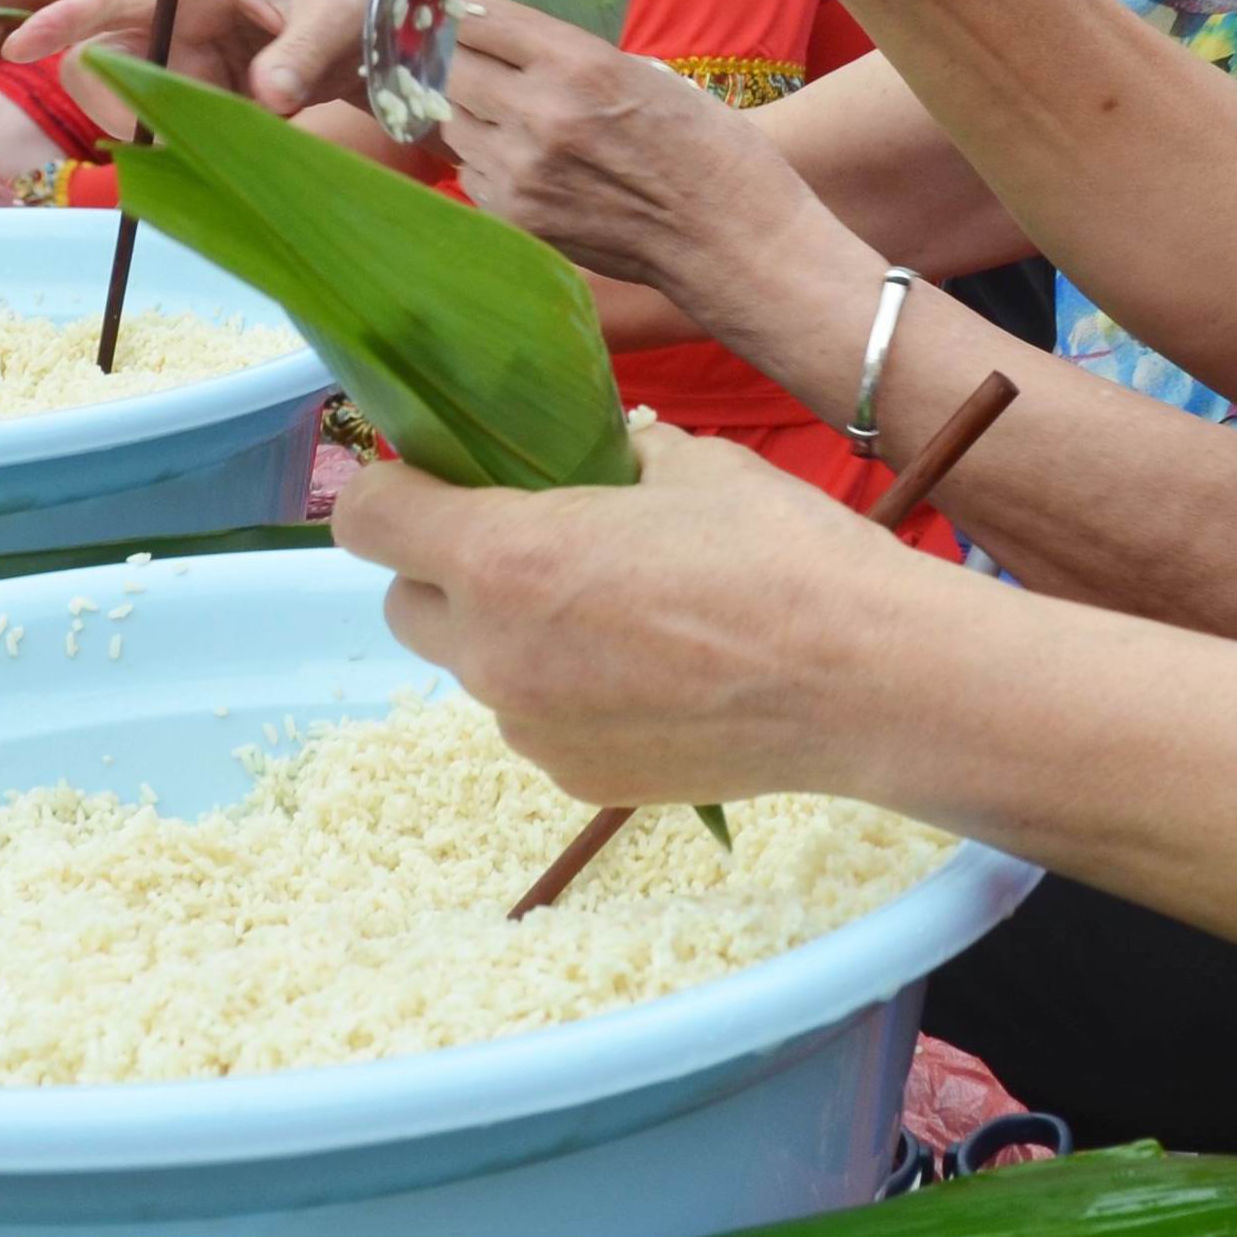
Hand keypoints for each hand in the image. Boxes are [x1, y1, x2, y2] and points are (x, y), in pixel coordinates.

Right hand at [7, 0, 383, 109]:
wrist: (373, 16)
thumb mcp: (336, 15)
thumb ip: (303, 54)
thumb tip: (268, 96)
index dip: (61, 18)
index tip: (16, 46)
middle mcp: (181, 22)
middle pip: (105, 63)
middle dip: (117, 105)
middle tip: (160, 139)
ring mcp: (190, 61)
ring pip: (144, 105)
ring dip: (174, 130)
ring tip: (252, 121)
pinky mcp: (207, 94)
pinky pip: (181, 126)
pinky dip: (202, 143)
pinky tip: (255, 134)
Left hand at [336, 422, 908, 811]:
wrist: (867, 681)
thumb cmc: (783, 557)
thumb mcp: (694, 466)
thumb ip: (615, 458)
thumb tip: (602, 459)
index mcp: (509, 557)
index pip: (369, 519)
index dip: (394, 490)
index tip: (436, 478)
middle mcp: (496, 653)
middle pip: (402, 603)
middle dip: (446, 567)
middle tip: (532, 540)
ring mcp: (531, 727)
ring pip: (476, 667)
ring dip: (511, 632)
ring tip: (612, 611)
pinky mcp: (575, 778)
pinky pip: (534, 720)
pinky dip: (564, 690)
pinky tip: (649, 670)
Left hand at [435, 0, 828, 312]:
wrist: (728, 236)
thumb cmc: (704, 146)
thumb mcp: (647, 73)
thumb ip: (572, 58)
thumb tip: (510, 44)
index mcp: (581, 64)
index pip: (480, 16)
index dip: (463, 8)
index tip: (458, 8)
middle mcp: (541, 112)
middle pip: (450, 67)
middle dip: (456, 59)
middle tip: (471, 60)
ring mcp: (522, 170)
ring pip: (451, 121)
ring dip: (468, 112)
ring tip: (504, 115)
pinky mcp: (516, 217)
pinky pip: (471, 172)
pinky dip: (485, 160)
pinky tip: (524, 162)